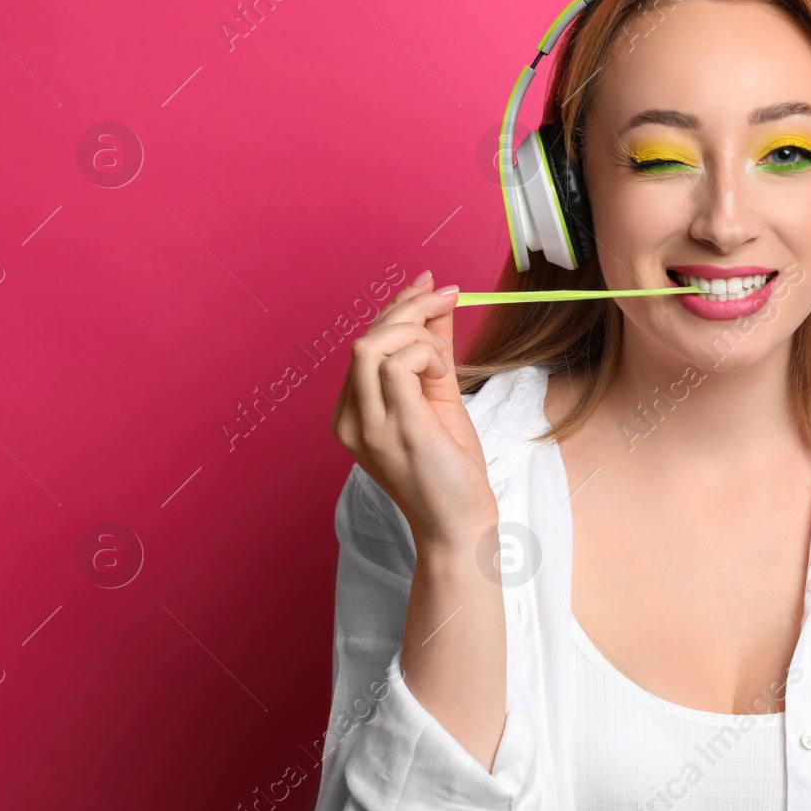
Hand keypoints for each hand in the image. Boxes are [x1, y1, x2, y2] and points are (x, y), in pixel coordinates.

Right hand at [331, 270, 496, 550]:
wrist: (459, 524)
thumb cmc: (450, 468)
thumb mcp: (439, 397)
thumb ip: (434, 350)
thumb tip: (439, 302)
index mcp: (354, 412)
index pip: (365, 343)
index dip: (397, 308)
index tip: (432, 286)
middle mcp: (351, 419)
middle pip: (365, 338)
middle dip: (409, 308)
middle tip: (448, 297)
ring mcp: (367, 426)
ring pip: (371, 345)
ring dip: (416, 333)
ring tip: (445, 358)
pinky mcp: (395, 429)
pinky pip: (396, 366)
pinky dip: (425, 356)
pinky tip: (444, 374)